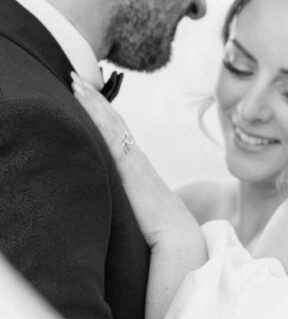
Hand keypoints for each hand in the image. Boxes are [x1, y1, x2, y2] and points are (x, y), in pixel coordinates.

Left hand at [71, 72, 197, 248]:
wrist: (180, 241)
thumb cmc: (163, 237)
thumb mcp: (142, 219)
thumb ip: (130, 211)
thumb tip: (118, 218)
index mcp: (140, 172)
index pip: (119, 136)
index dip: (104, 115)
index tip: (89, 98)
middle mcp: (138, 161)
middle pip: (115, 121)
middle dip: (95, 99)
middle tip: (76, 78)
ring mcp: (134, 161)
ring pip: (111, 122)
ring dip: (93, 100)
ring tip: (75, 81)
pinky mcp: (128, 167)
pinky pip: (110, 133)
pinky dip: (96, 114)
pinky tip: (83, 101)